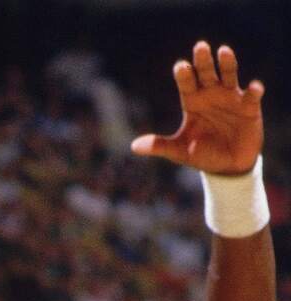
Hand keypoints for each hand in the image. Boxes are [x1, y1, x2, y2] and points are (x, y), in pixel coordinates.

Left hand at [131, 42, 262, 173]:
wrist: (227, 166)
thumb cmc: (200, 154)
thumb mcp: (178, 151)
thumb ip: (159, 146)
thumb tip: (134, 147)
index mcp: (192, 102)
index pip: (186, 83)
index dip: (184, 74)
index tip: (181, 66)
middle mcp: (211, 95)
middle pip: (206, 73)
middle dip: (203, 61)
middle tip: (200, 46)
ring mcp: (231, 98)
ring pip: (229, 76)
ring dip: (227, 64)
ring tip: (223, 51)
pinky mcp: (249, 107)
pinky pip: (251, 96)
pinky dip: (253, 91)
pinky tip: (253, 87)